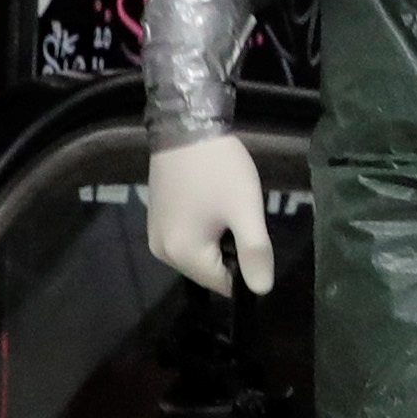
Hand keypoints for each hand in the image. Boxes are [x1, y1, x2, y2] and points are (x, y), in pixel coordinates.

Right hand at [146, 136, 274, 296]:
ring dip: (218, 240)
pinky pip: (187, 239)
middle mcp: (162, 253)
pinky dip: (204, 230)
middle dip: (230, 251)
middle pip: (210, 271)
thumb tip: (261, 291)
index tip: (250, 232)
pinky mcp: (156, 221)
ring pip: (199, 255)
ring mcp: (155, 236)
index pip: (224, 284)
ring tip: (224, 207)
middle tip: (237, 215)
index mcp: (182, 255)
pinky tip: (210, 204)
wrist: (185, 126)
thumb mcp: (245, 210)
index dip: (246, 265)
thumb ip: (255, 253)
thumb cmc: (219, 169)